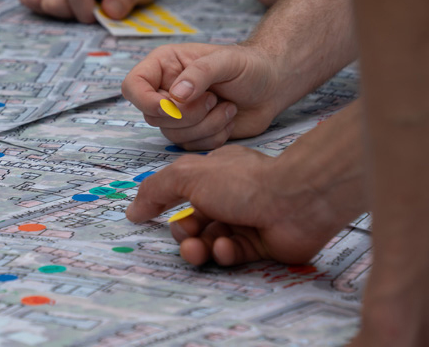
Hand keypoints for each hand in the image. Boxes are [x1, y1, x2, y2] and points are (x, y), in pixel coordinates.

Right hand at [18, 0, 156, 22]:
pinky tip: (61, 2)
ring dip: (56, 11)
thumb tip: (110, 12)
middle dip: (70, 14)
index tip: (97, 15)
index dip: (85, 13)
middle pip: (54, 1)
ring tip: (75, 6)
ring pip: (38, 0)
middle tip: (88, 10)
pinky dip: (40, 5)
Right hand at [121, 43, 285, 150]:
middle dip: (188, 114)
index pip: (133, 86)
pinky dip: (213, 136)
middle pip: (153, 117)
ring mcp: (178, 114)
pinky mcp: (193, 133)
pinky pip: (191, 147)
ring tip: (226, 106)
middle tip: (214, 99)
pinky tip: (227, 118)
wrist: (272, 85)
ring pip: (172, 135)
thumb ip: (200, 74)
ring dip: (205, 125)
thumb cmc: (249, 65)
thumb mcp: (226, 60)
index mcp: (164, 66)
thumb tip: (176, 95)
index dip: (146, 101)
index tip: (171, 105)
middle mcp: (165, 91)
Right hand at [125, 145, 349, 265]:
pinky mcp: (262, 245)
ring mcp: (247, 221)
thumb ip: (156, 190)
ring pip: (211, 241)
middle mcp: (230, 196)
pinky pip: (234, 255)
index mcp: (214, 174)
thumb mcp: (188, 176)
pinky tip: (228, 248)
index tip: (149, 219)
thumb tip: (133, 210)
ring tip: (203, 249)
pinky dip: (227, 253)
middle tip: (188, 239)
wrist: (295, 201)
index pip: (182, 193)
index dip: (166, 208)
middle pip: (195, 223)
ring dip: (202, 247)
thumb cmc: (241, 182)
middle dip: (185, 234)